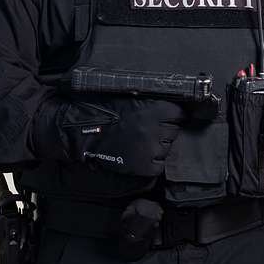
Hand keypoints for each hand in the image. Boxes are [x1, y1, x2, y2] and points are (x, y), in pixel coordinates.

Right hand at [33, 96, 185, 175]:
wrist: (83, 132)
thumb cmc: (102, 110)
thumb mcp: (129, 97)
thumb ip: (150, 101)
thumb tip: (166, 101)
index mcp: (156, 109)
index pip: (179, 113)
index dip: (172, 115)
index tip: (166, 116)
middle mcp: (158, 129)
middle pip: (174, 131)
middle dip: (164, 130)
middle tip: (148, 129)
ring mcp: (152, 149)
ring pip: (167, 147)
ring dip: (158, 145)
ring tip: (141, 141)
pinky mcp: (146, 166)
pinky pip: (159, 164)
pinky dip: (152, 161)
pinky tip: (139, 154)